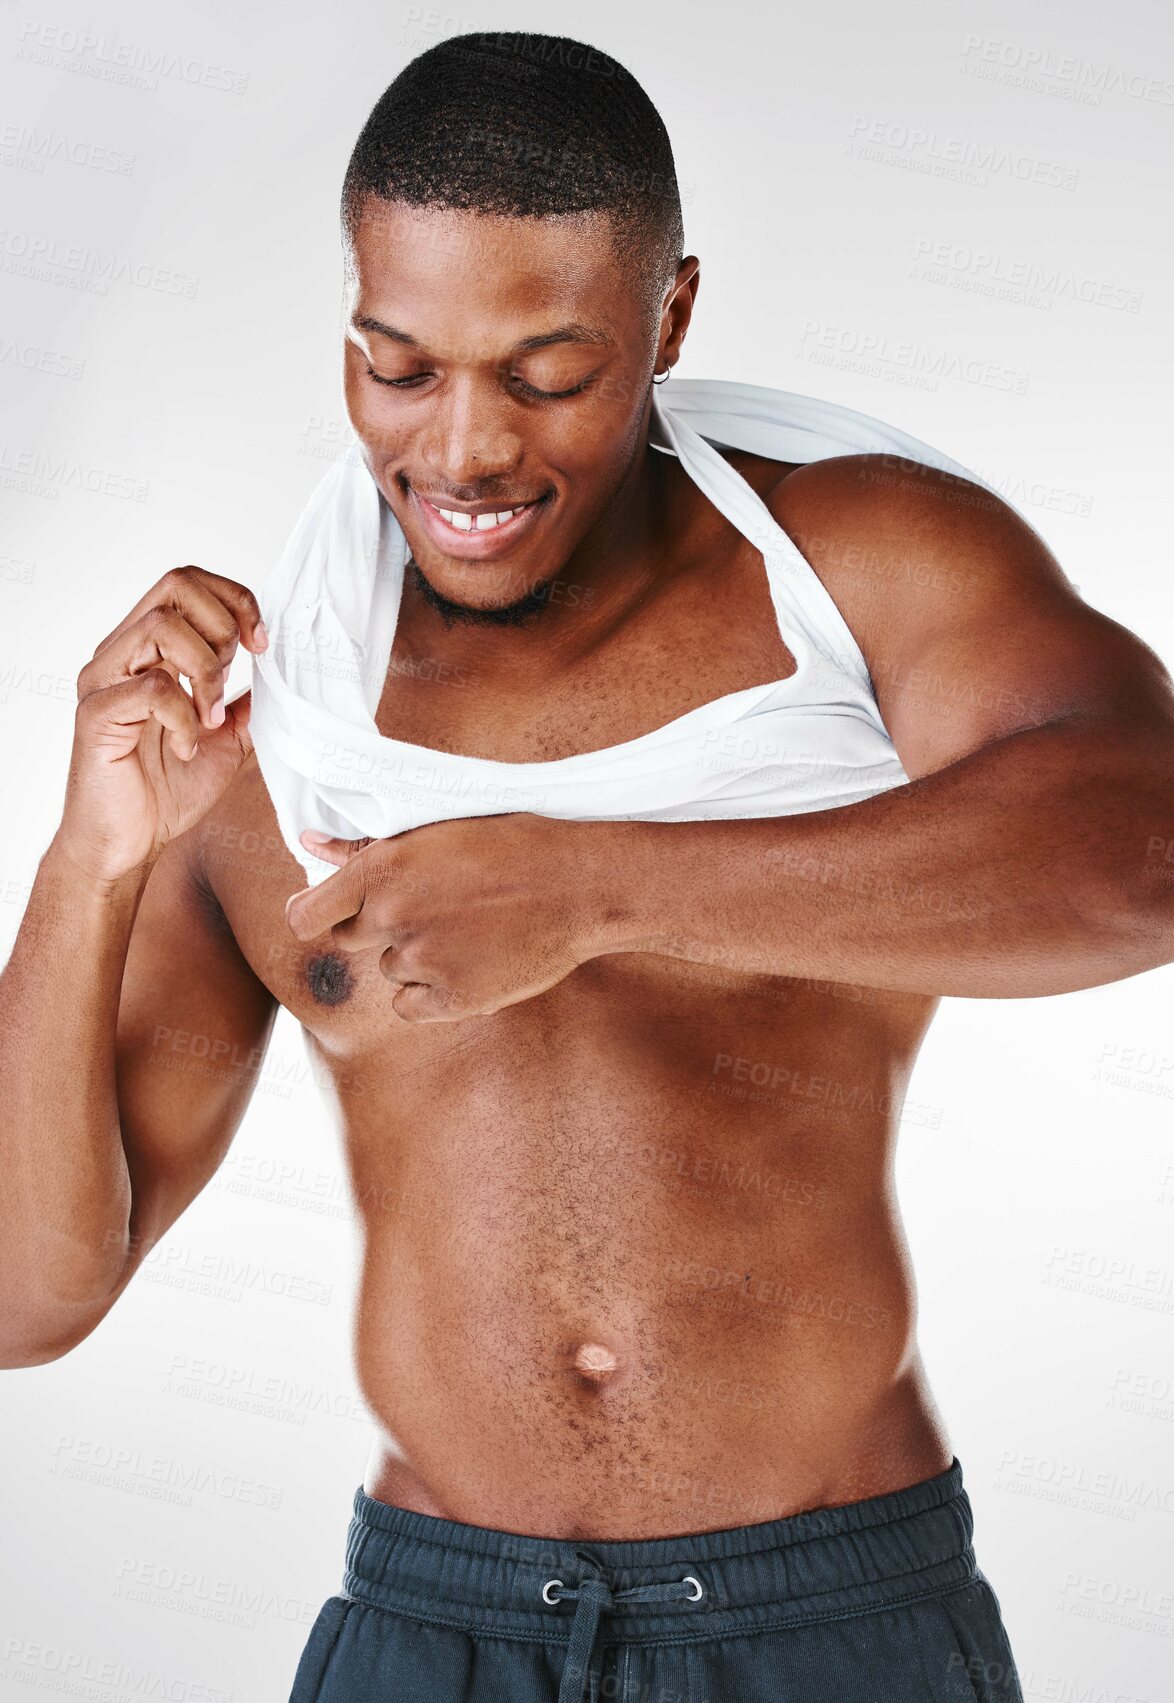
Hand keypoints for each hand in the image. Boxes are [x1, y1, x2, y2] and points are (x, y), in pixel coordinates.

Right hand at [55, 566, 266, 885]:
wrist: (129, 844)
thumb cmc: (167, 791)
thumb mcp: (227, 740)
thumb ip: (248, 703)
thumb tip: (283, 672)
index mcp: (147, 649)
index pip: (188, 583)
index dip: (235, 600)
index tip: (262, 645)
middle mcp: (120, 652)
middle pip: (176, 585)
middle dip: (224, 627)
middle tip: (233, 679)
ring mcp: (103, 679)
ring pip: (161, 626)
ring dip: (204, 671)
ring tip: (209, 720)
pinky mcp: (97, 714)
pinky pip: (150, 687)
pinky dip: (182, 716)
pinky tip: (187, 747)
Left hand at [284, 814, 608, 1022]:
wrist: (580, 885)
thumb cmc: (509, 846)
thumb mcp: (434, 832)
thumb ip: (362, 846)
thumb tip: (307, 841)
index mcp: (381, 868)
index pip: (305, 916)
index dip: (317, 914)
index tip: (339, 912)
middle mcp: (392, 916)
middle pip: (349, 940)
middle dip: (380, 928)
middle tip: (433, 907)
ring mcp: (422, 961)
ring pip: (390, 971)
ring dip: (416, 958)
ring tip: (469, 928)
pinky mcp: (452, 1000)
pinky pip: (411, 1006)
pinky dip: (434, 992)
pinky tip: (471, 961)